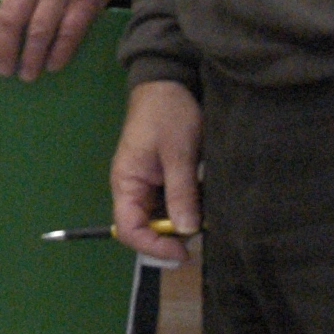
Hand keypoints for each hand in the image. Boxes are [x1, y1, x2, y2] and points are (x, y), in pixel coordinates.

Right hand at [111, 79, 201, 261]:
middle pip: (145, 228)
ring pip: (161, 218)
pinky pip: (172, 203)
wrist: (170, 81)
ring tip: (207, 218)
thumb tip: (186, 231)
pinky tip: (205, 203)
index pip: (129, 230)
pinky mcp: (164, 178)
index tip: (183, 252)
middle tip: (201, 234)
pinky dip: (188, 208)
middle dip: (171, 237)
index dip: (153, 246)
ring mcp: (148, 184)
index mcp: (126, 183)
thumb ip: (181, 192)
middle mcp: (133, 188)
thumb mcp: (178, 153)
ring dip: (182, 223)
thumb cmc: (168, 113)